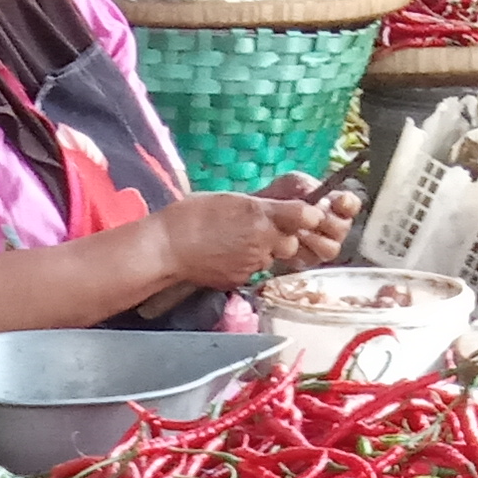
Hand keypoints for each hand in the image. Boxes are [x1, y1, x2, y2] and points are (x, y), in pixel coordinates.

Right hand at [159, 187, 355, 286]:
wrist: (168, 247)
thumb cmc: (192, 215)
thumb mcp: (231, 200)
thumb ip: (259, 208)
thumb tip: (275, 213)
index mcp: (260, 213)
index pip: (305, 215)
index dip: (308, 217)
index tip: (307, 216)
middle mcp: (262, 239)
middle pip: (290, 242)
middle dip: (282, 239)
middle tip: (261, 231)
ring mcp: (252, 262)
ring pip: (272, 258)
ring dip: (263, 252)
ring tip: (237, 244)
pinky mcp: (241, 278)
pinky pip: (253, 271)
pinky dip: (245, 265)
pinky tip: (226, 257)